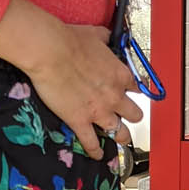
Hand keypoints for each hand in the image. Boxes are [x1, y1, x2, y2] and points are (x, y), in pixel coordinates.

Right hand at [0, 0, 143, 157]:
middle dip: (132, 116)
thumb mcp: (95, 34)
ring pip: (121, 133)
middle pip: (135, 114)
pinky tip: (96, 155)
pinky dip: (95, 151)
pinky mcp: (81, 121)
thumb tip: (105, 35)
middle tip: (129, 118)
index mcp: (120, 74)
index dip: (133, 92)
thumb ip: (104, 38)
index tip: (131, 94)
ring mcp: (99, 111)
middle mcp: (115, 95)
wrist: (50, 51)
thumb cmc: (69, 40)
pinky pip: (92, 143)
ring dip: (121, 137)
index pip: (137, 88)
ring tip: (121, 140)